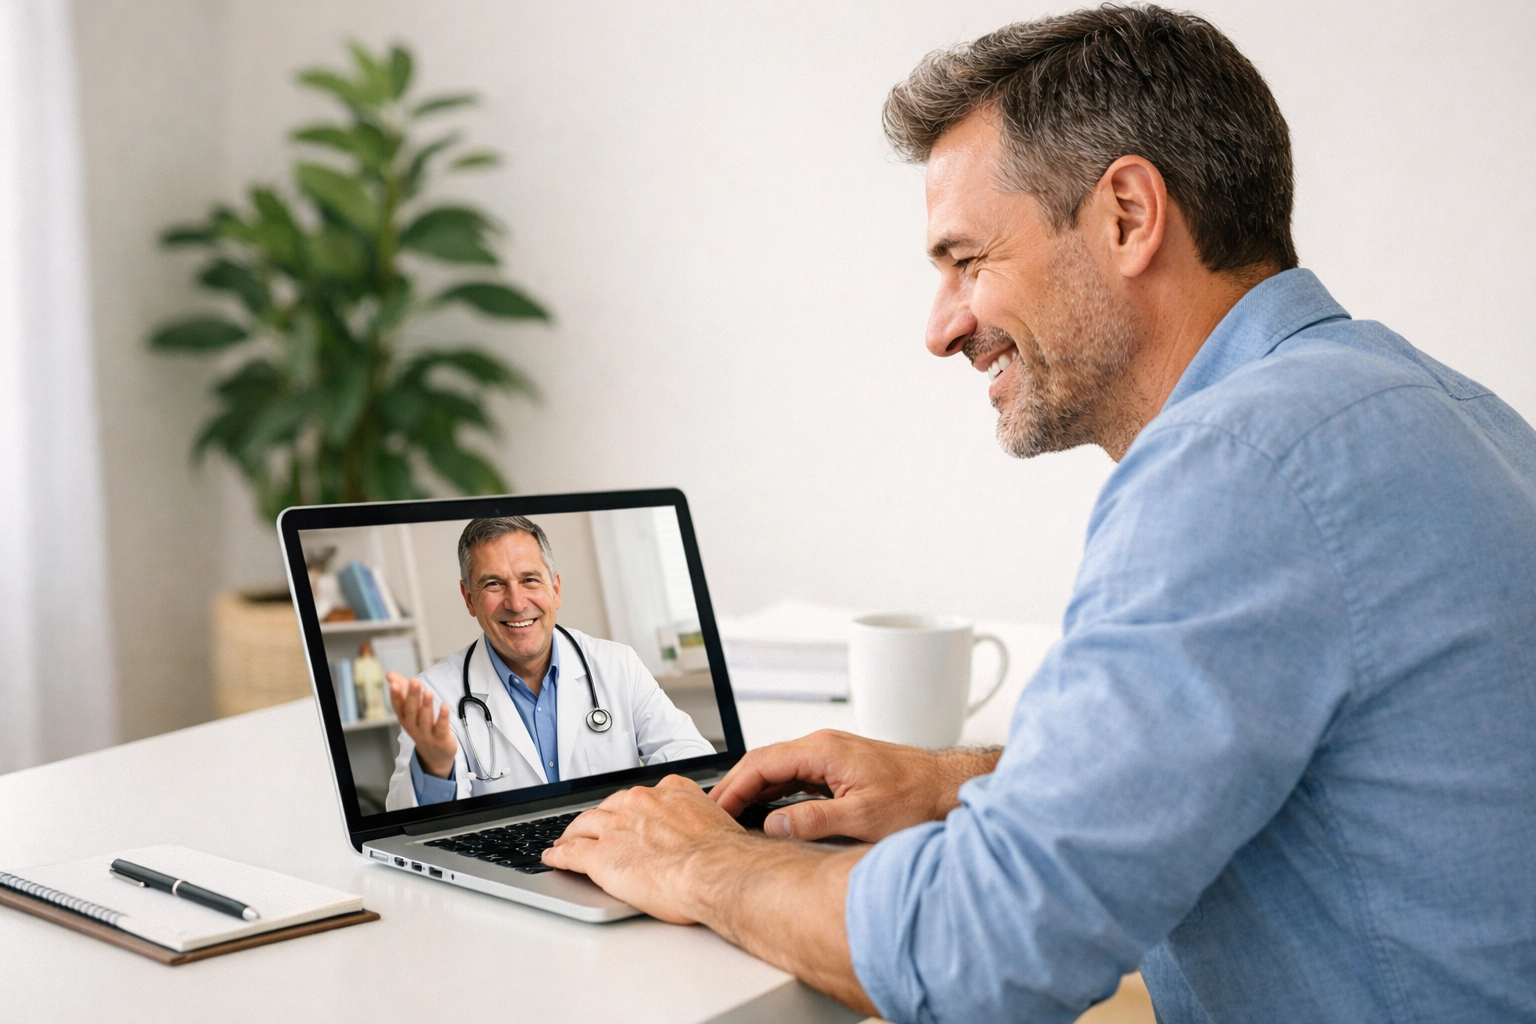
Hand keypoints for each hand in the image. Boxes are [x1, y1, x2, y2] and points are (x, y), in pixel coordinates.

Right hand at [387, 672, 457, 777]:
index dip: (396, 695)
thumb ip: (403, 690)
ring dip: (426, 705)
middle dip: (412, 696)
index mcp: (405, 718)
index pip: (398, 706)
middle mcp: (413, 726)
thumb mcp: (411, 709)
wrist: (434, 755)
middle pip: (412, 711)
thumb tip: (389, 674)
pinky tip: (445, 706)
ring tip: (428, 692)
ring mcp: (427, 734)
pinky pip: (441, 728)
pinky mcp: (440, 739)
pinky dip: (443, 717)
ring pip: (425, 720)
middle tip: (415, 681)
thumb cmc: (421, 726)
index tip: (394, 683)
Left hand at [542, 775, 749, 923]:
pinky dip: (559, 855)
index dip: (628, 809)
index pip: (640, 797)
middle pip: (608, 808)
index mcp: (669, 792)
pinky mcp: (601, 856)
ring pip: (584, 825)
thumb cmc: (723, 856)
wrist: (714, 872)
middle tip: (591, 831)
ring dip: (572, 834)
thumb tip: (704, 835)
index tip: (626, 815)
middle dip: (598, 820)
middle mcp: (640, 803)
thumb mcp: (717, 822)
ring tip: (565, 842)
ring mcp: (617, 827)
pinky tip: (553, 858)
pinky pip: (571, 853)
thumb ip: (701, 822)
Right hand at [709, 729, 1000, 841]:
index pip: (761, 763)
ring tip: (731, 814)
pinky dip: (774, 790)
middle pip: (764, 761)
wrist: (947, 787)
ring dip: (753, 789)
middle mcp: (823, 746)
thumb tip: (772, 825)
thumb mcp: (862, 817)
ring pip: (778, 767)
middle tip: (713, 813)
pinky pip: (795, 775)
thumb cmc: (915, 798)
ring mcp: (830, 754)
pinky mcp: (838, 766)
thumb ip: (813, 820)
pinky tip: (766, 809)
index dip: (733, 787)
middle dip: (735, 786)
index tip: (715, 809)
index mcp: (823, 751)